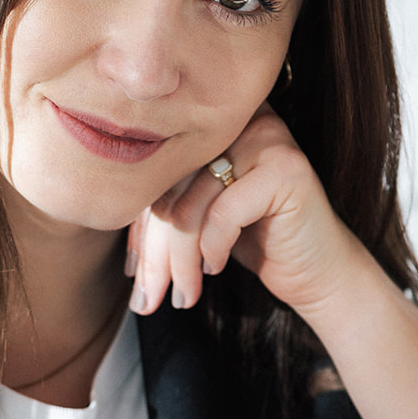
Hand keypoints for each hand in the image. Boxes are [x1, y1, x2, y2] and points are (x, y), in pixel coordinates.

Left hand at [126, 104, 355, 321]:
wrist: (315, 272)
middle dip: (156, 252)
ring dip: (182, 260)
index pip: (159, 172)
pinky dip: (213, 247)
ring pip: (193, 202)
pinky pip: (223, 211)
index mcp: (213, 123)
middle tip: (147, 299)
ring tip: (185, 293)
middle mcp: (240, 118)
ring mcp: (267, 137)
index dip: (140, 226)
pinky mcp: (286, 166)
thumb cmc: (253, 243)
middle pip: (172, 184)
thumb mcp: (197, 220)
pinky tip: (215, 267)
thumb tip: (103, 212)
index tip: (131, 274)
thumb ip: (162, 202)